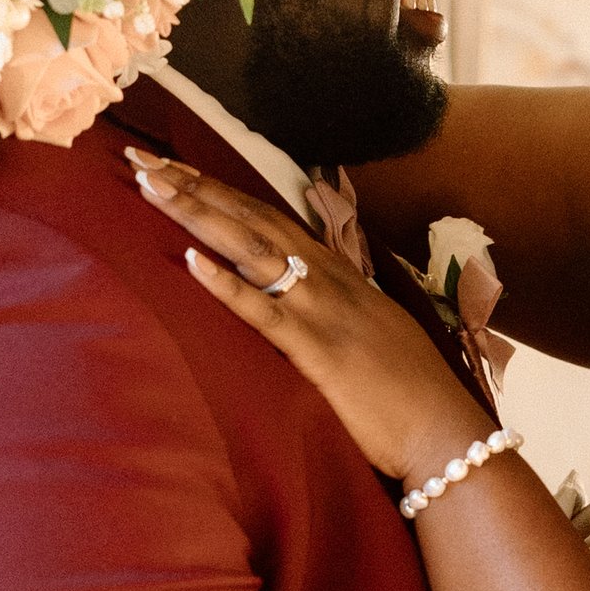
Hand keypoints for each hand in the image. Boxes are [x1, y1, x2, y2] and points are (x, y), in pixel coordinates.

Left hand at [130, 151, 487, 483]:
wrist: (444, 431)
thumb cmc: (408, 393)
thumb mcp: (370, 333)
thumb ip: (336, 309)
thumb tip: (302, 300)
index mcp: (339, 275)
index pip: (270, 218)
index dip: (223, 191)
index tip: (178, 168)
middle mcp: (328, 280)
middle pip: (253, 219)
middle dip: (197, 187)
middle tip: (145, 160)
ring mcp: (322, 311)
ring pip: (252, 249)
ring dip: (200, 214)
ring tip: (154, 186)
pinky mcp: (317, 352)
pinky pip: (264, 312)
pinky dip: (226, 283)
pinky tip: (191, 259)